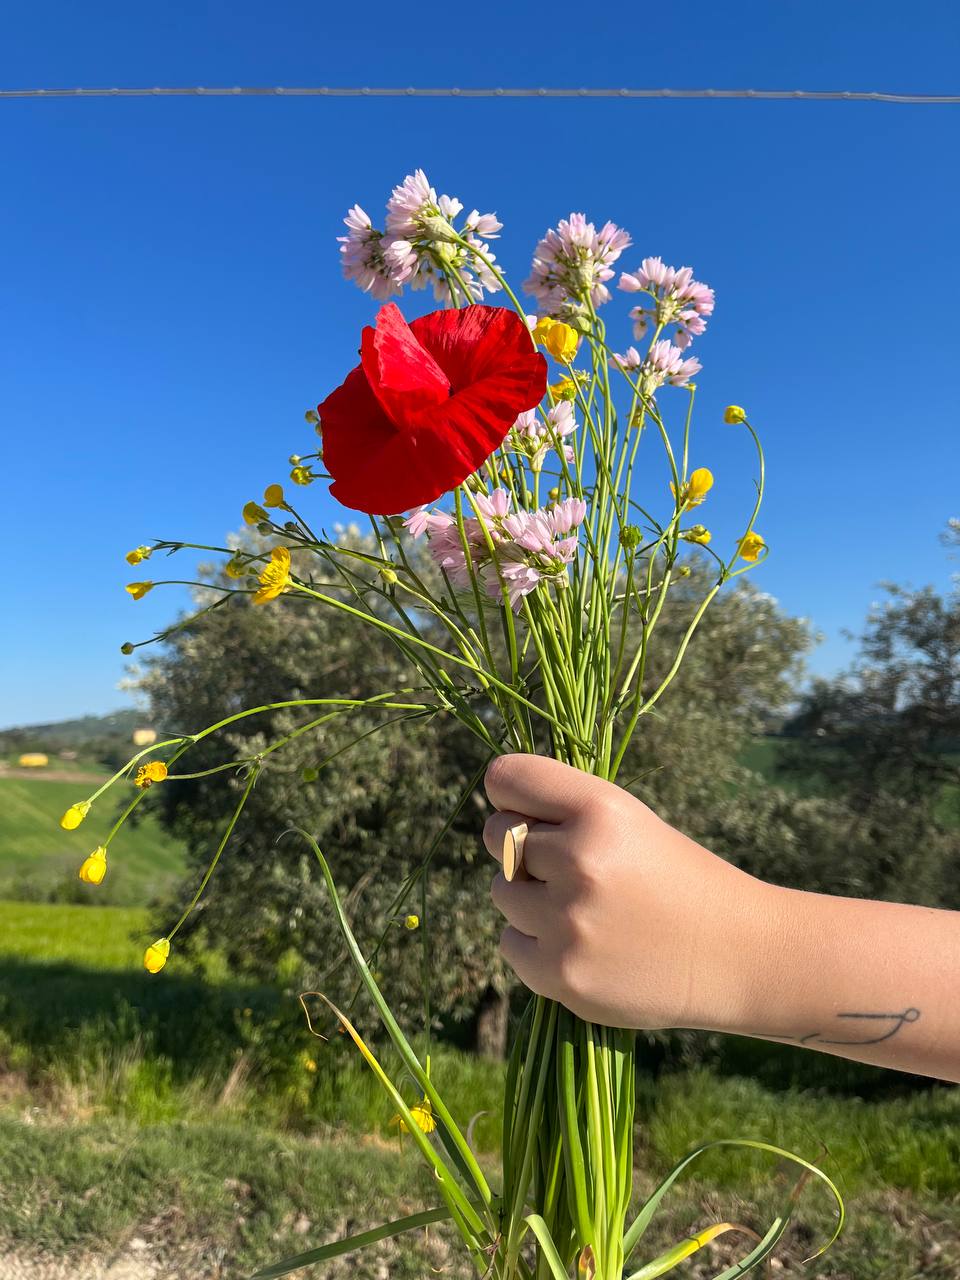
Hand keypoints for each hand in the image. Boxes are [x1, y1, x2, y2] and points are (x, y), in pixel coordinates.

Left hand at [483, 753, 768, 1031]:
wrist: (734, 954)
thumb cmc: (676, 878)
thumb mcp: (630, 822)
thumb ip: (562, 811)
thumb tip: (495, 813)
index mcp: (600, 810)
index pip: (506, 779)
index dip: (510, 793)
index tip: (525, 808)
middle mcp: (578, 860)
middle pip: (497, 835)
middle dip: (521, 848)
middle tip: (567, 867)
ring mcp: (566, 922)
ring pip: (501, 891)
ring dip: (530, 898)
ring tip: (584, 910)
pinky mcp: (559, 974)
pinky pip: (509, 942)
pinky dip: (535, 943)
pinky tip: (581, 944)